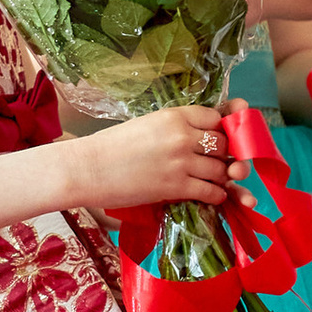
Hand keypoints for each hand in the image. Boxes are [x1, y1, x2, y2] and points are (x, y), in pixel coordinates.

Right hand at [73, 108, 232, 216]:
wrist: (88, 169)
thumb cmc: (111, 146)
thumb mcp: (147, 124)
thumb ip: (175, 126)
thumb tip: (200, 135)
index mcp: (174, 116)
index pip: (215, 118)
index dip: (220, 130)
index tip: (216, 140)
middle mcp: (182, 136)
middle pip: (222, 144)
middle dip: (222, 155)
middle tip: (215, 162)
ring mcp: (181, 162)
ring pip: (220, 170)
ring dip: (220, 177)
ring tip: (212, 181)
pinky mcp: (176, 187)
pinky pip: (211, 192)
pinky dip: (215, 195)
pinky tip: (210, 195)